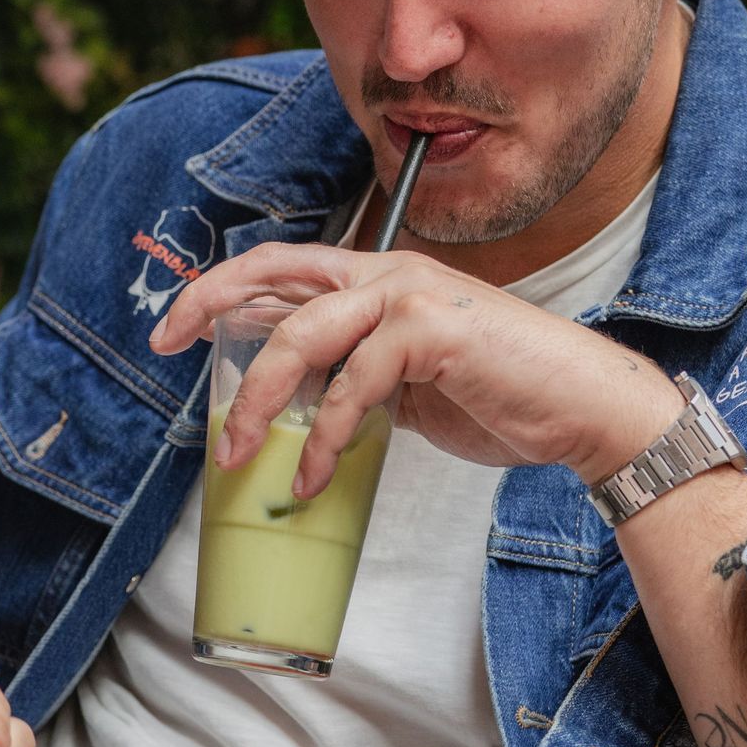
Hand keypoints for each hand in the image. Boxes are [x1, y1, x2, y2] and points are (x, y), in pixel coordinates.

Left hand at [152, 242, 679, 497]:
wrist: (581, 406)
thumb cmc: (496, 394)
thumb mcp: (405, 380)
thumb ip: (352, 371)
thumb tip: (291, 402)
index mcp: (376, 278)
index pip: (281, 268)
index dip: (219, 289)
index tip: (172, 329)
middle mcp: (386, 272)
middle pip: (274, 274)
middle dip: (209, 305)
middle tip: (166, 346)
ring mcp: (408, 295)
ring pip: (302, 335)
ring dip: (259, 401)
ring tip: (235, 454)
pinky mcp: (431, 331)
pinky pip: (352, 387)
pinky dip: (322, 439)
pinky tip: (311, 478)